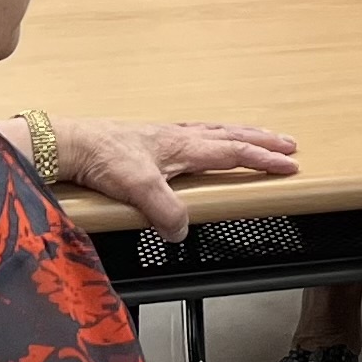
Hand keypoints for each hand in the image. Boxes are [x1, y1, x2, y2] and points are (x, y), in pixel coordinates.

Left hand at [50, 116, 298, 234]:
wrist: (72, 143)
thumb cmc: (103, 158)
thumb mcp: (138, 189)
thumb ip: (165, 211)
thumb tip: (183, 230)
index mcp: (183, 146)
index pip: (233, 151)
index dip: (263, 158)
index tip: (289, 163)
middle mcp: (179, 136)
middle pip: (231, 135)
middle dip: (262, 141)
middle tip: (288, 144)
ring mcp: (166, 135)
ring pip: (215, 130)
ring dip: (241, 133)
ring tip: (259, 135)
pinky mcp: (151, 138)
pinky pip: (195, 131)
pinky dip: (214, 132)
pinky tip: (207, 137)